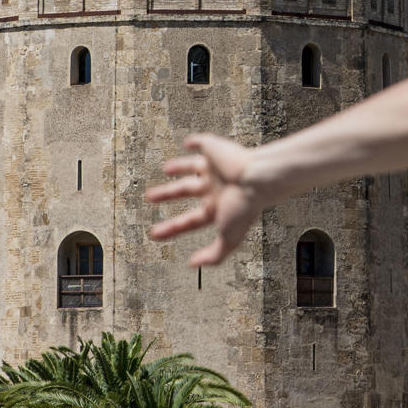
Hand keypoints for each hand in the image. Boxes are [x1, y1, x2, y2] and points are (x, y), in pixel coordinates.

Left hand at [145, 133, 263, 265]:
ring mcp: (214, 168)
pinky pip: (202, 143)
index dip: (172, 228)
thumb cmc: (246, 207)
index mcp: (216, 208)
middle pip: (185, 192)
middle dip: (167, 195)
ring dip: (178, 168)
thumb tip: (193, 265)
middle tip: (150, 198)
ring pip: (191, 168)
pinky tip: (188, 142)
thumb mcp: (229, 239)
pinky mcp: (215, 150)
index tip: (155, 234)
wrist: (257, 179)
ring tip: (166, 169)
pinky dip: (195, 142)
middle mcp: (214, 188)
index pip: (188, 220)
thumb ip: (214, 255)